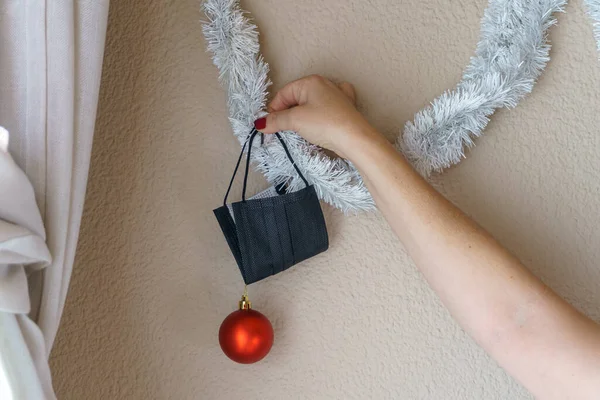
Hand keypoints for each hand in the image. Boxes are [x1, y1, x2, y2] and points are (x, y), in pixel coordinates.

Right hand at [254, 75, 382, 159]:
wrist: (355, 138)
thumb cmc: (325, 124)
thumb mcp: (296, 121)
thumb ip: (276, 120)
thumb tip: (260, 123)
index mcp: (310, 81)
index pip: (283, 94)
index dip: (274, 110)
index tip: (270, 126)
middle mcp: (324, 84)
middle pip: (297, 98)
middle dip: (288, 114)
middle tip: (285, 130)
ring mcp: (337, 95)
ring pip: (312, 103)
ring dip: (303, 116)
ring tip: (302, 130)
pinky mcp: (346, 108)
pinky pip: (326, 108)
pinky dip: (319, 115)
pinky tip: (320, 121)